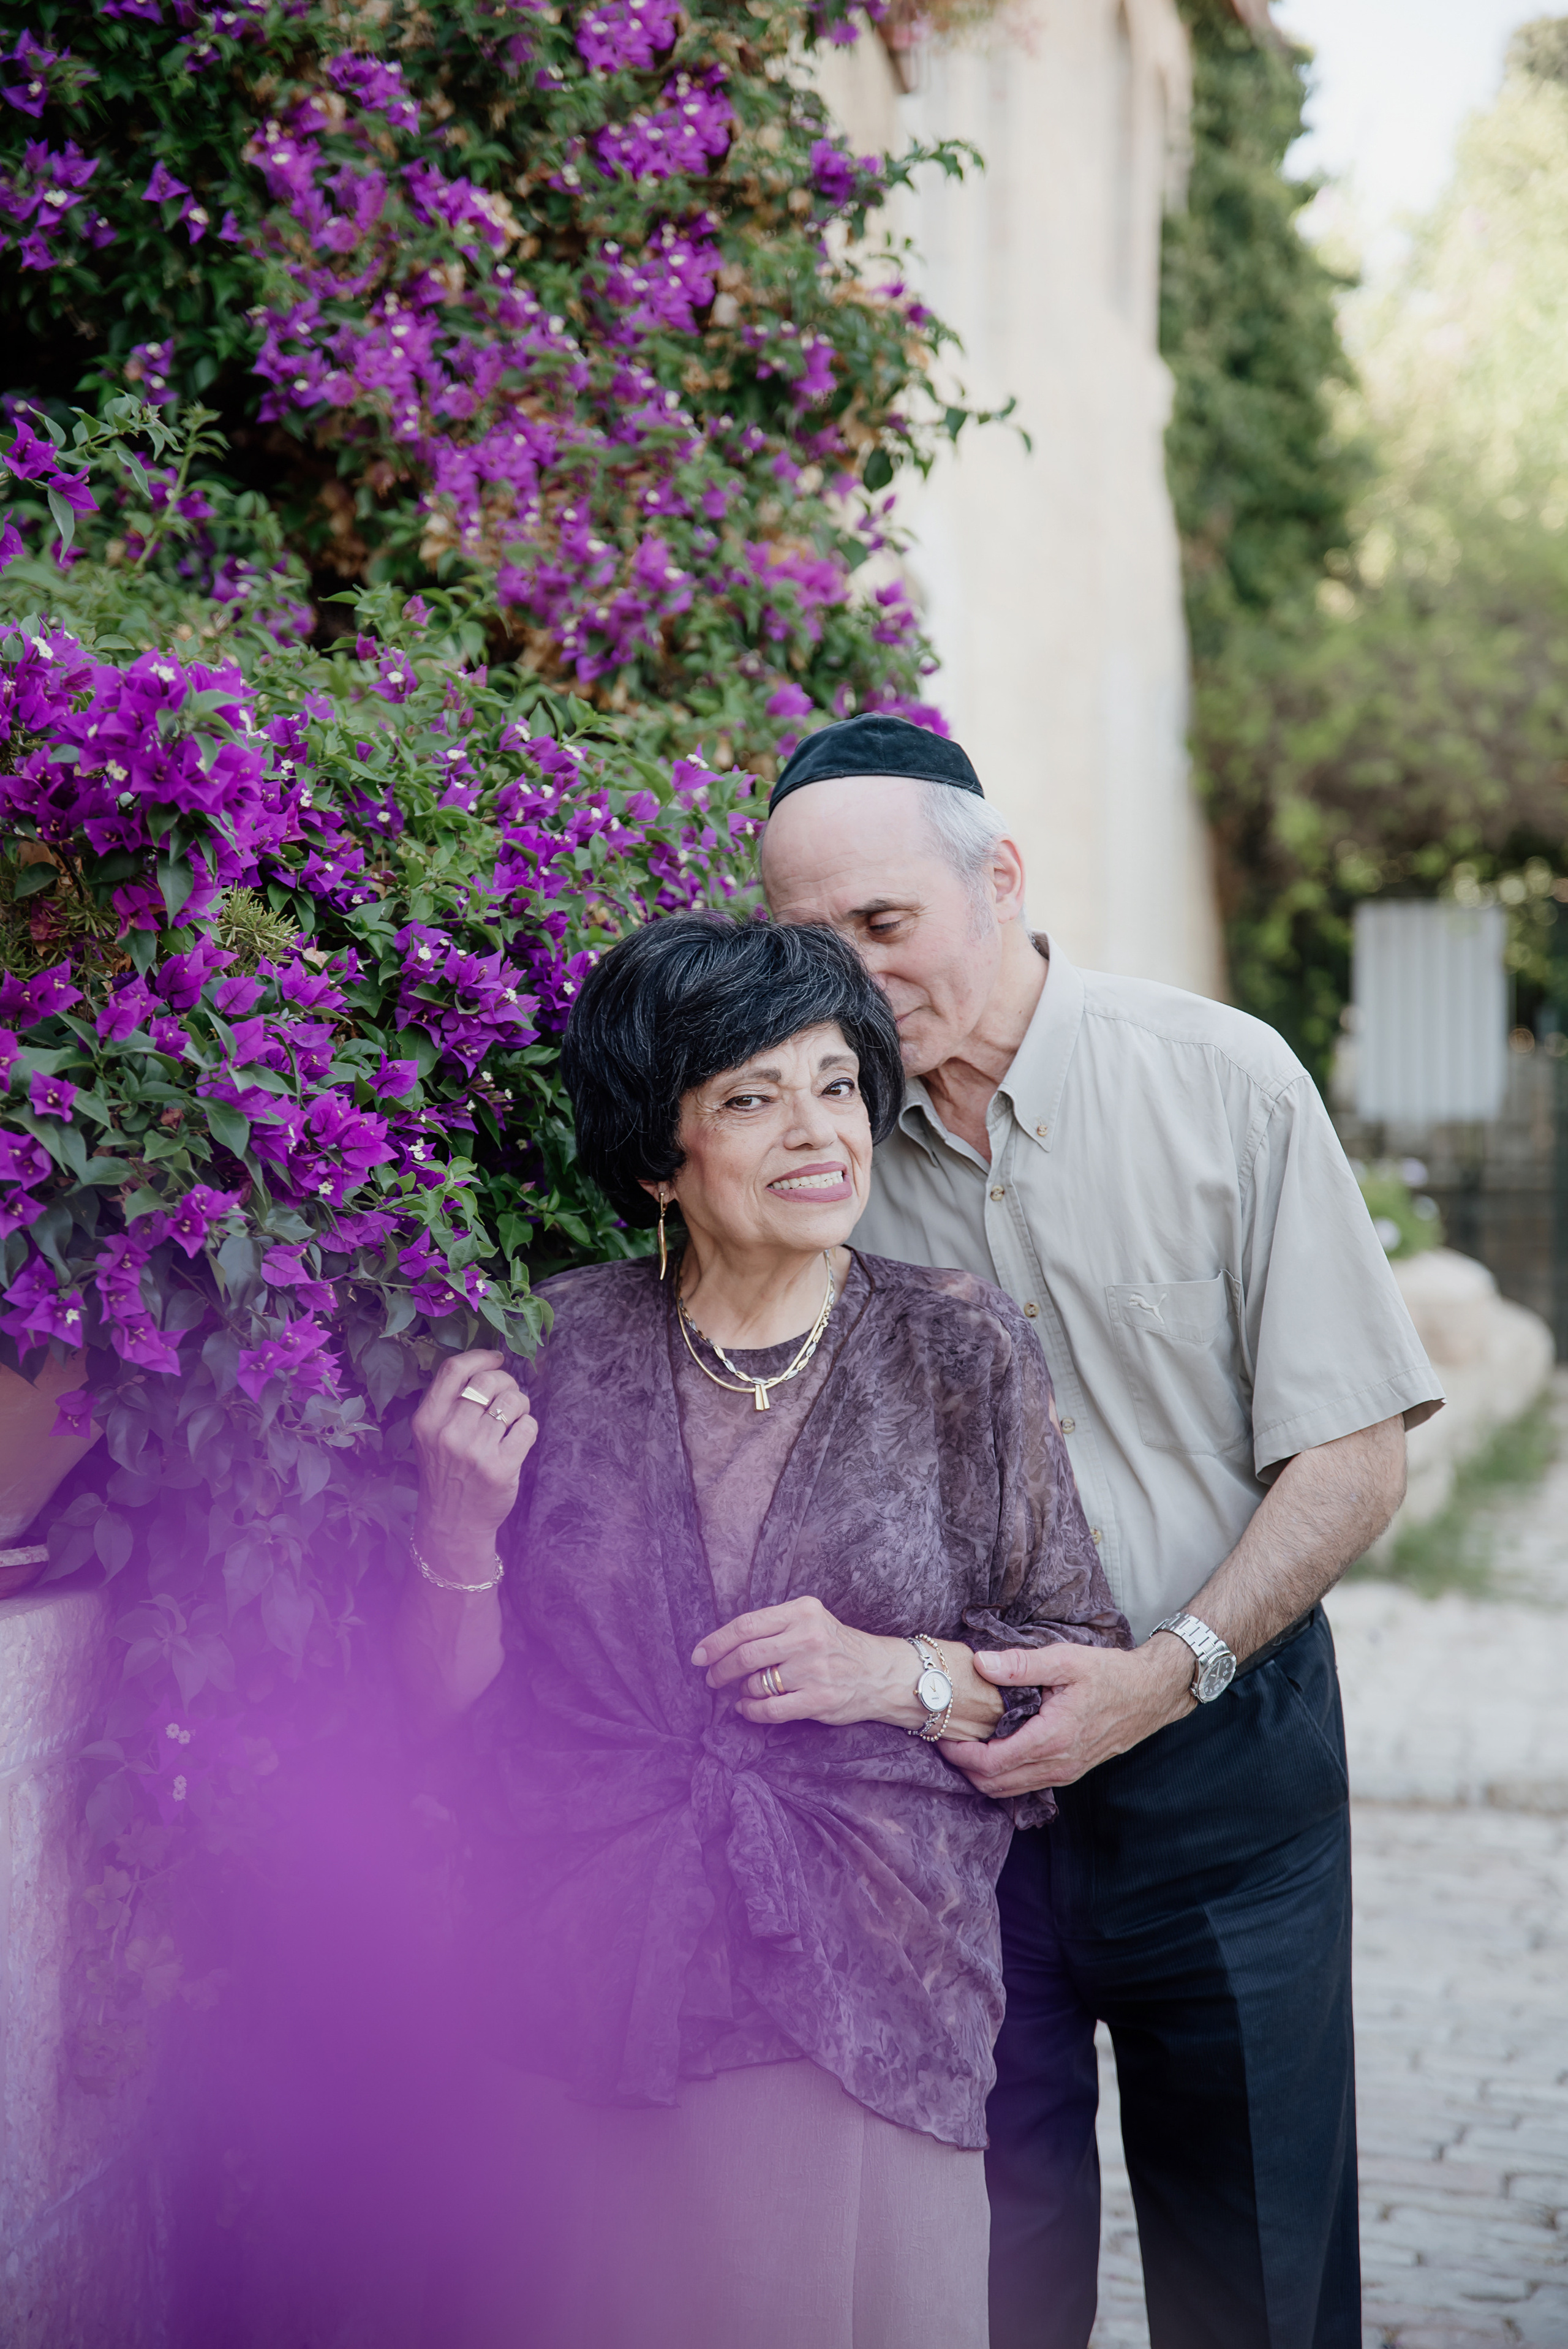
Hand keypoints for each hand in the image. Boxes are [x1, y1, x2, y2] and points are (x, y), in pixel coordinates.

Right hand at [411, 1348, 536, 1580]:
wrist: (452, 1522)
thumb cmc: (446, 1472)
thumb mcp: (431, 1436)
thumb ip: (449, 1402)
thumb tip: (488, 1364)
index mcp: (427, 1420)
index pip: (454, 1369)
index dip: (481, 1357)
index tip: (496, 1358)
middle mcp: (449, 1433)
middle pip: (488, 1381)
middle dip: (506, 1381)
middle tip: (509, 1394)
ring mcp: (475, 1451)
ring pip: (513, 1402)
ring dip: (520, 1405)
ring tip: (514, 1417)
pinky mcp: (501, 1468)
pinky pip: (528, 1427)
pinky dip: (528, 1426)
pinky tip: (519, 1437)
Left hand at [693, 1596, 902, 1727]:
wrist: (881, 1673)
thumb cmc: (837, 1646)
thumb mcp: (811, 1620)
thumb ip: (774, 1627)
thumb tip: (724, 1645)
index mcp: (802, 1611)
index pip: (746, 1625)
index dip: (716, 1642)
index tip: (699, 1655)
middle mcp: (808, 1637)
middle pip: (746, 1654)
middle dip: (720, 1669)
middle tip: (711, 1678)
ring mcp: (814, 1670)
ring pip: (756, 1683)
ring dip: (741, 1691)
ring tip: (741, 1691)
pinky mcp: (819, 1699)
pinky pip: (770, 1709)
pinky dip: (751, 1711)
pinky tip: (746, 1708)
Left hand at [941, 1637, 1194, 1796]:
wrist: (1150, 1694)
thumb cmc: (1109, 1674)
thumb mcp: (1065, 1660)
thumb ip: (1020, 1665)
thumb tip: (980, 1663)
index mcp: (1052, 1738)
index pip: (992, 1763)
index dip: (960, 1755)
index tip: (940, 1736)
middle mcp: (1057, 1764)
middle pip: (995, 1784)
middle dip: (964, 1768)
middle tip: (943, 1741)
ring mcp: (1065, 1772)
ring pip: (1011, 1789)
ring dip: (982, 1774)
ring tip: (964, 1745)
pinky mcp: (1070, 1772)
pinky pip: (1028, 1784)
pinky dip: (1004, 1775)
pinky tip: (995, 1750)